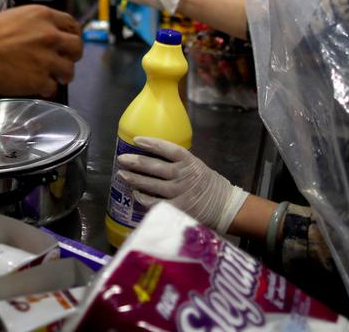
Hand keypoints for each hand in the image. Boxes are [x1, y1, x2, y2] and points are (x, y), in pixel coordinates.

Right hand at [0, 5, 83, 97]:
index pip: (71, 24)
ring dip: (62, 75)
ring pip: (69, 70)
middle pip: (77, 47)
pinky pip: (53, 87)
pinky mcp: (40, 79)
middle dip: (72, 56)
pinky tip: (38, 88)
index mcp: (43, 15)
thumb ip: (32, 25)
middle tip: (64, 61)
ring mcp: (47, 58)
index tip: (69, 42)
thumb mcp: (12, 17)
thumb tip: (38, 34)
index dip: (72, 35)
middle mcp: (50, 35)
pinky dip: (46, 89)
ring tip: (54, 77)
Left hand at [116, 136, 247, 233]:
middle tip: (122, 159)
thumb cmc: (210, 186)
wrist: (226, 207)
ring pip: (151, 184)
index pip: (167, 148)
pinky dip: (143, 198)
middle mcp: (184, 175)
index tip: (137, 140)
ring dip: (134, 179)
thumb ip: (181, 163)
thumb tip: (157, 157)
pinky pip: (155, 203)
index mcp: (190, 162)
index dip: (151, 143)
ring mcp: (180, 192)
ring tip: (121, 174)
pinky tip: (136, 194)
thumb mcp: (198, 167)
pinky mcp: (177, 209)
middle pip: (155, 166)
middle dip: (136, 161)